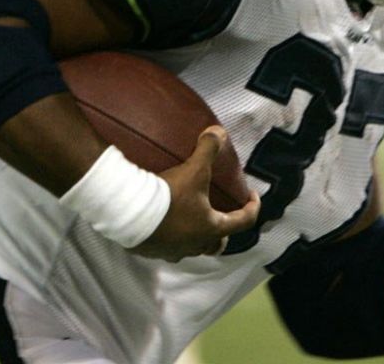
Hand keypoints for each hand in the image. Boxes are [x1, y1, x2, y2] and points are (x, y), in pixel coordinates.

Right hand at [132, 126, 260, 261]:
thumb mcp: (193, 170)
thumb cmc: (170, 197)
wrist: (130, 213)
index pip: (243, 221)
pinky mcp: (153, 251)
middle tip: (220, 213)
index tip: (252, 196)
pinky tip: (164, 223)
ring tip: (190, 218)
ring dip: (195, 235)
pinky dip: (171, 237)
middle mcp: (195, 245)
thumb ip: (208, 149)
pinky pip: (168, 247)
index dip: (252, 207)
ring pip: (192, 247)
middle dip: (221, 230)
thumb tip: (218, 132)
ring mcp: (174, 251)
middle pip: (217, 244)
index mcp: (212, 228)